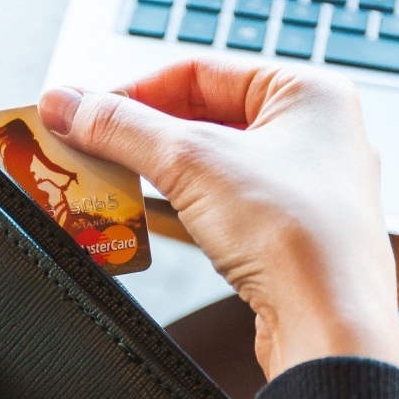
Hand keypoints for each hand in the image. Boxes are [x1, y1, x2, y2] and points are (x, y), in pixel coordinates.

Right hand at [39, 59, 398, 379]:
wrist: (330, 327)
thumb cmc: (300, 239)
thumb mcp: (191, 163)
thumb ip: (121, 128)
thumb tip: (69, 104)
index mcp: (309, 93)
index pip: (200, 71)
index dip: (134, 91)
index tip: (85, 111)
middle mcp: (316, 135)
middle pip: (205, 116)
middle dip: (143, 135)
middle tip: (91, 147)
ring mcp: (307, 188)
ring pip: (215, 163)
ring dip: (162, 172)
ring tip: (115, 181)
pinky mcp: (292, 235)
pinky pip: (227, 204)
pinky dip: (188, 206)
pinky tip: (161, 218)